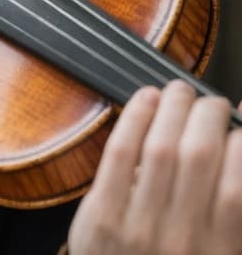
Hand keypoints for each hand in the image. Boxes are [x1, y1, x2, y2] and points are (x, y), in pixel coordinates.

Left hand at [67, 80, 241, 253]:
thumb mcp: (222, 251)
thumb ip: (234, 202)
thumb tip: (241, 139)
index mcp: (222, 251)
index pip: (237, 187)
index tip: (241, 125)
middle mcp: (185, 241)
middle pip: (199, 156)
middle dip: (209, 115)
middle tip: (212, 103)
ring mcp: (140, 228)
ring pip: (161, 148)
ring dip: (173, 107)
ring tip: (181, 92)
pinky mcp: (102, 215)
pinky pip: (120, 154)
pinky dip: (135, 118)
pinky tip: (147, 97)